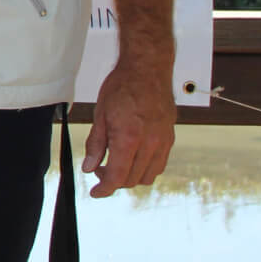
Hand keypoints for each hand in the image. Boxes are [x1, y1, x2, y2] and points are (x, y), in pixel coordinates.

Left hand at [83, 58, 175, 195]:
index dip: (105, 189)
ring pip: (148, 176)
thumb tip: (90, 167)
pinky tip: (133, 156)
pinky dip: (145, 167)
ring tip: (115, 162)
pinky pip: (159, 164)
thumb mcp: (100, 114)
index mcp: (129, 138)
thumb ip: (96, 144)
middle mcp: (150, 144)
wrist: (147, 69)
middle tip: (100, 169)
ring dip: (131, 176)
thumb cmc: (122, 86)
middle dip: (114, 180)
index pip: (118, 177)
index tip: (96, 192)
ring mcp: (163, 142)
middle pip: (133, 180)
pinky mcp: (170, 138)